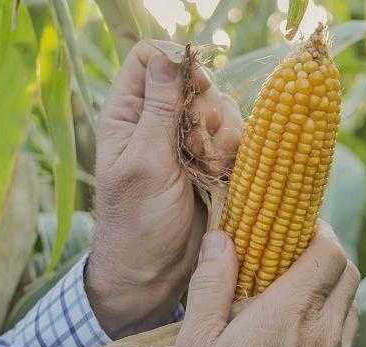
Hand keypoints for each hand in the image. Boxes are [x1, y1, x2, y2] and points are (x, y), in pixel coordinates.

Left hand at [87, 42, 242, 337]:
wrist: (157, 273)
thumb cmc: (137, 222)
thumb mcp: (145, 162)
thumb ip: (159, 109)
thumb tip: (167, 55)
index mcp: (128, 115)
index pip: (149, 58)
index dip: (176, 63)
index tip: (194, 87)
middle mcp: (159, 122)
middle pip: (196, 81)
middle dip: (206, 108)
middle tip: (200, 142)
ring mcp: (189, 143)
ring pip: (221, 110)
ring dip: (224, 135)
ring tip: (211, 167)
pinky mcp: (214, 163)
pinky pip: (237, 139)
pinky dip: (236, 153)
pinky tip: (224, 175)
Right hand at [173, 222, 359, 346]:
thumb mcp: (197, 342)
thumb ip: (211, 284)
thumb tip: (223, 238)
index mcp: (293, 312)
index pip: (331, 251)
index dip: (321, 230)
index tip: (300, 224)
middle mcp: (326, 333)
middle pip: (349, 274)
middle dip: (329, 254)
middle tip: (297, 253)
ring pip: (351, 308)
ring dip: (333, 290)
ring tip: (297, 293)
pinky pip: (346, 342)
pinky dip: (332, 324)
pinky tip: (301, 338)